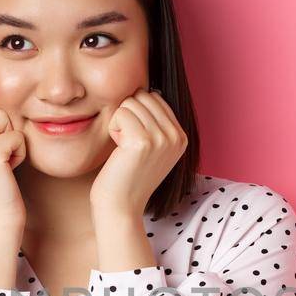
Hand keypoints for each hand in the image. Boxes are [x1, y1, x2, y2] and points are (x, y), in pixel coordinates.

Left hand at [90, 88, 186, 216]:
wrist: (120, 207)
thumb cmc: (127, 177)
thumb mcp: (151, 148)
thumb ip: (154, 122)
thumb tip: (145, 89)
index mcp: (182, 136)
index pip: (155, 98)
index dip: (137, 115)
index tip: (136, 143)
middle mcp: (176, 136)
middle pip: (143, 96)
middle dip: (128, 116)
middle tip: (128, 146)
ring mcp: (162, 138)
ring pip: (130, 103)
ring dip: (119, 123)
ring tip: (123, 150)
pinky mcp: (142, 141)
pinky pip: (120, 113)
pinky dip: (113, 130)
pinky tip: (118, 151)